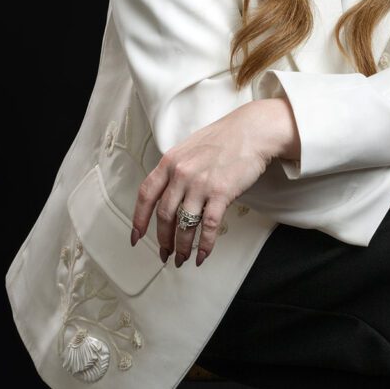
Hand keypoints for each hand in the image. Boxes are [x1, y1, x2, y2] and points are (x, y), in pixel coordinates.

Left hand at [130, 100, 279, 268]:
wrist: (253, 130)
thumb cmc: (224, 138)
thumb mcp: (189, 148)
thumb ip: (175, 168)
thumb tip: (166, 193)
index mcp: (170, 161)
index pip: (146, 195)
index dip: (139, 220)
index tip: (137, 236)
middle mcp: (181, 173)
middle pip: (164, 215)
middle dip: (163, 240)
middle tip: (164, 253)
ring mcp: (201, 184)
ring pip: (184, 225)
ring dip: (182, 247)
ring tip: (182, 258)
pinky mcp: (221, 193)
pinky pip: (209, 226)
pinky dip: (204, 245)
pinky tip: (202, 254)